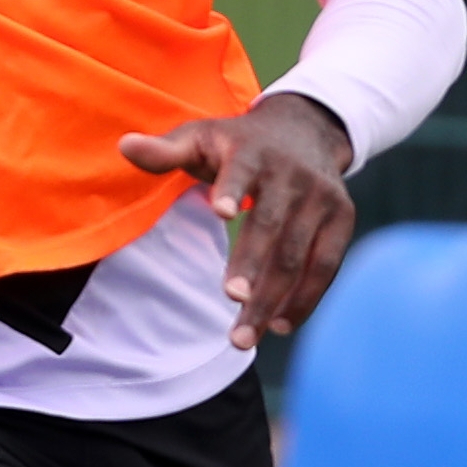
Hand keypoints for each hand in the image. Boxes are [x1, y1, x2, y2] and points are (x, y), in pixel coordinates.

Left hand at [117, 94, 357, 348]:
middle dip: (253, 265)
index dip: (231, 190)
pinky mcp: (342, 218)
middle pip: (272, 224)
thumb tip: (124, 146)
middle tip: (230, 300)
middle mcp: (292, 174)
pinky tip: (279, 325)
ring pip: (299, 254)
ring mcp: (322, 197)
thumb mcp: (202, 137)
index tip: (219, 212)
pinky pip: (326, 264)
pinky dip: (306, 298)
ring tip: (244, 336)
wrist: (307, 130)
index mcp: (252, 151)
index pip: (242, 171)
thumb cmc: (239, 143)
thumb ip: (166, 150)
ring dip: (273, 298)